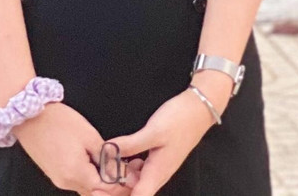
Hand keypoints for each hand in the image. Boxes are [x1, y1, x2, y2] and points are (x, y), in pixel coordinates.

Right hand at [13, 102, 144, 192]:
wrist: (29, 114)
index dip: (123, 184)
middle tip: (128, 171)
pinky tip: (98, 165)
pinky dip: (90, 178)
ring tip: (115, 166)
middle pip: (97, 194)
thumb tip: (121, 171)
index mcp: (76, 174)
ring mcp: (59, 180)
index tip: (134, 174)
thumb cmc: (58, 121)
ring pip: (87, 189)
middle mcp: (66, 183)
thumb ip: (106, 157)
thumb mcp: (89, 135)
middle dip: (114, 186)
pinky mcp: (54, 173)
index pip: (106, 190)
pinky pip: (77, 182)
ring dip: (102, 183)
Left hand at [107, 83, 227, 194]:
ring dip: (121, 177)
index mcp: (157, 173)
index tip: (100, 190)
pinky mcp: (158, 159)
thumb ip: (130, 144)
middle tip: (98, 177)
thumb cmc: (179, 120)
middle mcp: (158, 175)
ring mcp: (158, 168)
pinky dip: (128, 167)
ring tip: (106, 166)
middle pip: (134, 191)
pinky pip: (140, 171)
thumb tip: (108, 153)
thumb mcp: (153, 131)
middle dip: (116, 187)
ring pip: (136, 181)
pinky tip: (122, 156)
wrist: (198, 109)